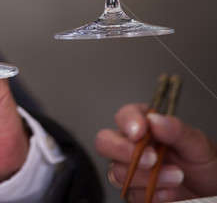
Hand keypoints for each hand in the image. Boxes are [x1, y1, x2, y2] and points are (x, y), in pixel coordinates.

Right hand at [95, 103, 216, 201]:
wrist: (212, 192)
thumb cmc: (204, 164)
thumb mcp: (197, 144)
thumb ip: (176, 130)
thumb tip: (155, 120)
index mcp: (146, 125)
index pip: (124, 116)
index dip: (128, 122)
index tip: (140, 131)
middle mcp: (133, 145)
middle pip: (105, 142)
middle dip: (123, 150)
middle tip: (150, 159)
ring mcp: (131, 170)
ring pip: (117, 171)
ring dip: (146, 177)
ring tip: (175, 177)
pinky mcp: (135, 193)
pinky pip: (131, 195)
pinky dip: (152, 195)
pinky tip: (169, 192)